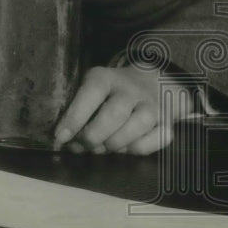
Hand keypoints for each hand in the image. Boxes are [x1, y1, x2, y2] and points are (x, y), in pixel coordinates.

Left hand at [53, 65, 196, 154]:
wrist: (153, 83)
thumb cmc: (111, 91)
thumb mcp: (91, 89)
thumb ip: (76, 109)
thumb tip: (62, 139)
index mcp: (106, 78)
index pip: (90, 94)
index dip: (74, 118)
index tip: (60, 137)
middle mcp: (131, 90)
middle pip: (113, 115)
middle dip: (93, 137)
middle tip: (81, 146)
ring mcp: (152, 106)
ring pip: (135, 129)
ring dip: (114, 145)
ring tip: (102, 147)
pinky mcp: (167, 122)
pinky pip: (154, 141)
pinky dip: (136, 149)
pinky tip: (125, 147)